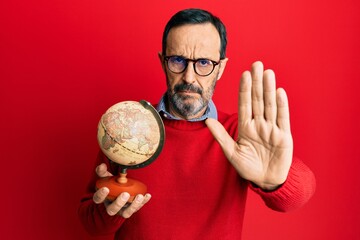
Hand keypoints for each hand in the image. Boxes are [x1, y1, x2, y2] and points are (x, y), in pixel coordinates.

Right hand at [92, 163, 150, 217]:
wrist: (118, 191)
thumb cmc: (112, 184)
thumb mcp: (106, 177)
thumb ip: (102, 172)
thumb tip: (102, 165)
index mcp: (103, 198)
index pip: (98, 199)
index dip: (101, 195)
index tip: (106, 189)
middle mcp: (111, 207)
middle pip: (112, 210)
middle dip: (119, 203)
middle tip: (125, 194)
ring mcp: (122, 210)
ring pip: (126, 213)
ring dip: (133, 206)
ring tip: (139, 196)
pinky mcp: (131, 209)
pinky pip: (138, 208)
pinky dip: (143, 202)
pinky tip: (147, 195)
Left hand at [206, 61, 292, 189]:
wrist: (265, 180)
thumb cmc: (247, 167)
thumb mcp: (231, 152)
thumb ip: (221, 136)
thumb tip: (206, 120)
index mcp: (246, 127)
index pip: (245, 104)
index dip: (244, 89)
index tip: (244, 74)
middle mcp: (259, 124)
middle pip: (258, 99)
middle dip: (257, 82)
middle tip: (257, 64)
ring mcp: (272, 129)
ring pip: (270, 105)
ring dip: (269, 89)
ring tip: (268, 73)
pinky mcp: (284, 136)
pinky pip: (282, 118)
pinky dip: (282, 105)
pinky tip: (279, 91)